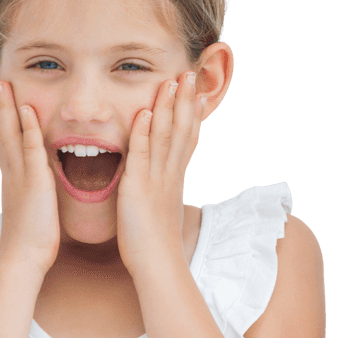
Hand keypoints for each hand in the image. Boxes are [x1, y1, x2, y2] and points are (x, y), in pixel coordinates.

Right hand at [0, 77, 59, 275]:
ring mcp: (19, 175)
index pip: (1, 137)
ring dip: (4, 107)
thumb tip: (37, 180)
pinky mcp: (33, 183)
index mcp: (12, 175)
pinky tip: (25, 109)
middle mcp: (11, 171)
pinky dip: (26, 128)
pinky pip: (29, 150)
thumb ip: (32, 188)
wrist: (23, 259)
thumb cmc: (32, 237)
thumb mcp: (31, 205)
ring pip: (8, 134)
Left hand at [116, 70, 203, 273]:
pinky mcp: (138, 188)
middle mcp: (170, 174)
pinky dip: (143, 133)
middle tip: (191, 73)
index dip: (193, 113)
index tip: (198, 92)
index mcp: (175, 178)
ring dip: (168, 107)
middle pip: (182, 130)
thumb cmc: (156, 244)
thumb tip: (162, 186)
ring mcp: (156, 180)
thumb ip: (161, 192)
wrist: (158, 265)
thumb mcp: (162, 210)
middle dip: (186, 100)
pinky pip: (141, 155)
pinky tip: (145, 112)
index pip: (188, 138)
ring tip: (173, 81)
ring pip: (165, 136)